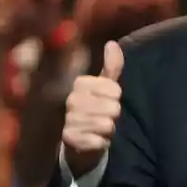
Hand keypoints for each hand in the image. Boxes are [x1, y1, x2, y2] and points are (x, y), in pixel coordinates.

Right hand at [62, 40, 123, 177]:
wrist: (79, 142)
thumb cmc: (95, 110)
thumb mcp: (104, 87)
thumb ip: (111, 67)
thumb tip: (112, 43)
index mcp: (80, 84)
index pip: (114, 89)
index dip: (116, 98)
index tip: (108, 101)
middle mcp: (71, 100)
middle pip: (113, 108)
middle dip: (114, 116)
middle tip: (104, 117)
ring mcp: (69, 120)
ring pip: (107, 125)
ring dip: (109, 130)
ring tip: (99, 129)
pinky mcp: (70, 139)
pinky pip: (99, 141)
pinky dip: (102, 143)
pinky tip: (94, 140)